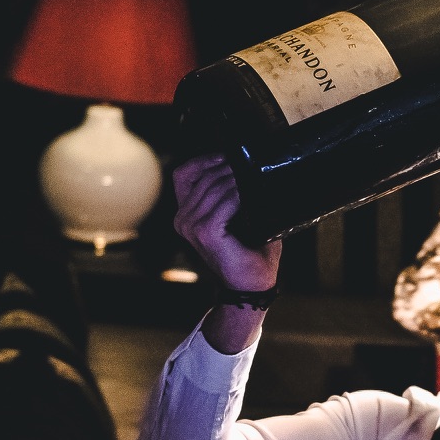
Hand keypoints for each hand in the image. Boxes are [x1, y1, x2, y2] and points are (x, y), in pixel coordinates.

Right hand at [171, 153, 281, 291]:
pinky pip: (224, 202)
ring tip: (256, 177)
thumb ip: (235, 193)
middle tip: (253, 165)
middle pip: (204, 176)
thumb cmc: (250, 250)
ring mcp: (191, 226)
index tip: (230, 155)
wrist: (252, 284)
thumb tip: (250, 165)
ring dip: (237, 178)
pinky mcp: (205, 232)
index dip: (206, 159)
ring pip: (214, 187)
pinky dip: (240, 194)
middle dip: (229, 166)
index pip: (185, 173)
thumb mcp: (239, 215)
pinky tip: (252, 195)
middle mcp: (183, 218)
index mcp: (186, 213)